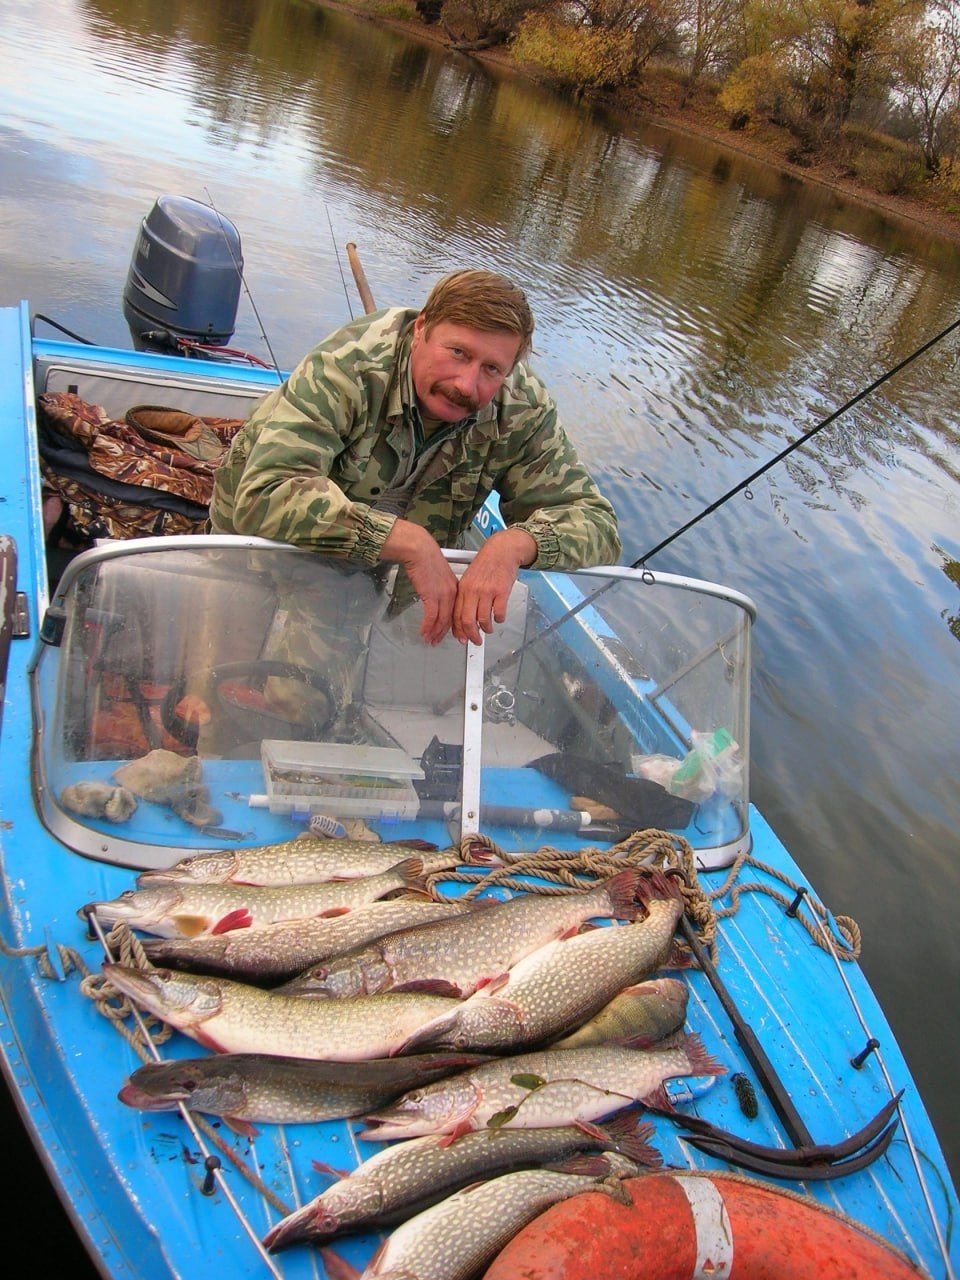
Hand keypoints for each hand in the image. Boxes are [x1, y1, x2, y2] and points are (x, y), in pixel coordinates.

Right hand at [380, 519, 459, 644]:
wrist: (420, 550)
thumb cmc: (425, 559)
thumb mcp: (438, 574)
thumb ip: (439, 587)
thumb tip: (434, 595)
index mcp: (455, 587)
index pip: (455, 611)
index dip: (452, 624)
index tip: (449, 632)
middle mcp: (451, 593)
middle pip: (450, 618)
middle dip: (443, 633)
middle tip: (437, 641)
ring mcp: (442, 595)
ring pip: (441, 620)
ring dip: (434, 632)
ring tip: (429, 640)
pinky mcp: (432, 596)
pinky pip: (431, 617)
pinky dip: (427, 626)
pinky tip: (423, 632)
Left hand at [453, 528, 536, 645]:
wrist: (502, 551)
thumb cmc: (487, 564)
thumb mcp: (470, 578)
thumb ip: (466, 596)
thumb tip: (463, 616)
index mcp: (463, 588)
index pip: (456, 615)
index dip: (458, 630)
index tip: (462, 638)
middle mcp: (473, 590)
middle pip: (467, 621)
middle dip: (471, 636)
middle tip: (476, 641)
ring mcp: (487, 591)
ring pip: (483, 620)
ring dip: (487, 629)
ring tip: (489, 629)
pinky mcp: (501, 591)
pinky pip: (498, 613)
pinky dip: (499, 620)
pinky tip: (499, 618)